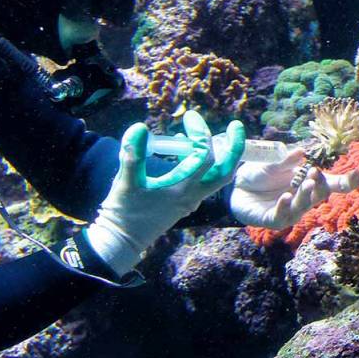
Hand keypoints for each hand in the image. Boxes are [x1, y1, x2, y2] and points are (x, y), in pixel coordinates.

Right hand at [85, 110, 245, 274]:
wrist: (122, 240)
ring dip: (221, 156)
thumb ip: (133, 154)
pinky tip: (186, 150)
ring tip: (210, 135)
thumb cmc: (123, 213)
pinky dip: (204, 164)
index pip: (205, 158)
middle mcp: (193, 196)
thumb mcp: (125, 181)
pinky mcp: (185, 203)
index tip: (189, 117)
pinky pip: (204, 181)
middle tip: (235, 127)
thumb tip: (139, 127)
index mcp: (182, 190)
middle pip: (225, 172)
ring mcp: (191, 201)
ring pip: (217, 178)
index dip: (201, 134)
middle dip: (234, 148)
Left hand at [229, 146, 358, 230]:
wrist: (236, 187)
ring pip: (303, 207)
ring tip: (306, 183)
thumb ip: (286, 160)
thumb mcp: (273, 163)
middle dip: (320, 185)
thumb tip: (301, 152)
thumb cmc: (260, 175)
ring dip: (305, 195)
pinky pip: (282, 216)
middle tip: (315, 173)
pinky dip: (285, 207)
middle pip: (319, 195)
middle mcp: (302, 199)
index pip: (331, 184)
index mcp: (308, 183)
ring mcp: (289, 212)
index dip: (346, 182)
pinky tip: (286, 197)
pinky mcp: (273, 220)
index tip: (357, 174)